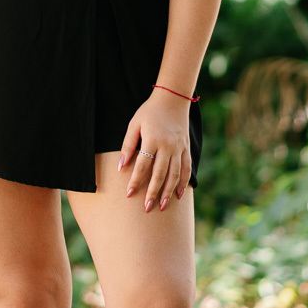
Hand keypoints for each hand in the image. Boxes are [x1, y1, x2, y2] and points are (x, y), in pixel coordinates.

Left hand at [117, 90, 192, 212]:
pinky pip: (186, 168)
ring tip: (162, 207)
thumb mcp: (134, 124)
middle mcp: (167, 146)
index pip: (142, 165)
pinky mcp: (186, 148)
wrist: (172, 98)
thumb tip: (120, 166)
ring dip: (168, 192)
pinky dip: (183, 182)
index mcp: (152, 139)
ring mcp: (179, 148)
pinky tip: (178, 194)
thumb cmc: (149, 111)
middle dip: (153, 192)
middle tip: (146, 208)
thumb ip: (127, 145)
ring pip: (174, 174)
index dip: (135, 180)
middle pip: (160, 174)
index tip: (129, 194)